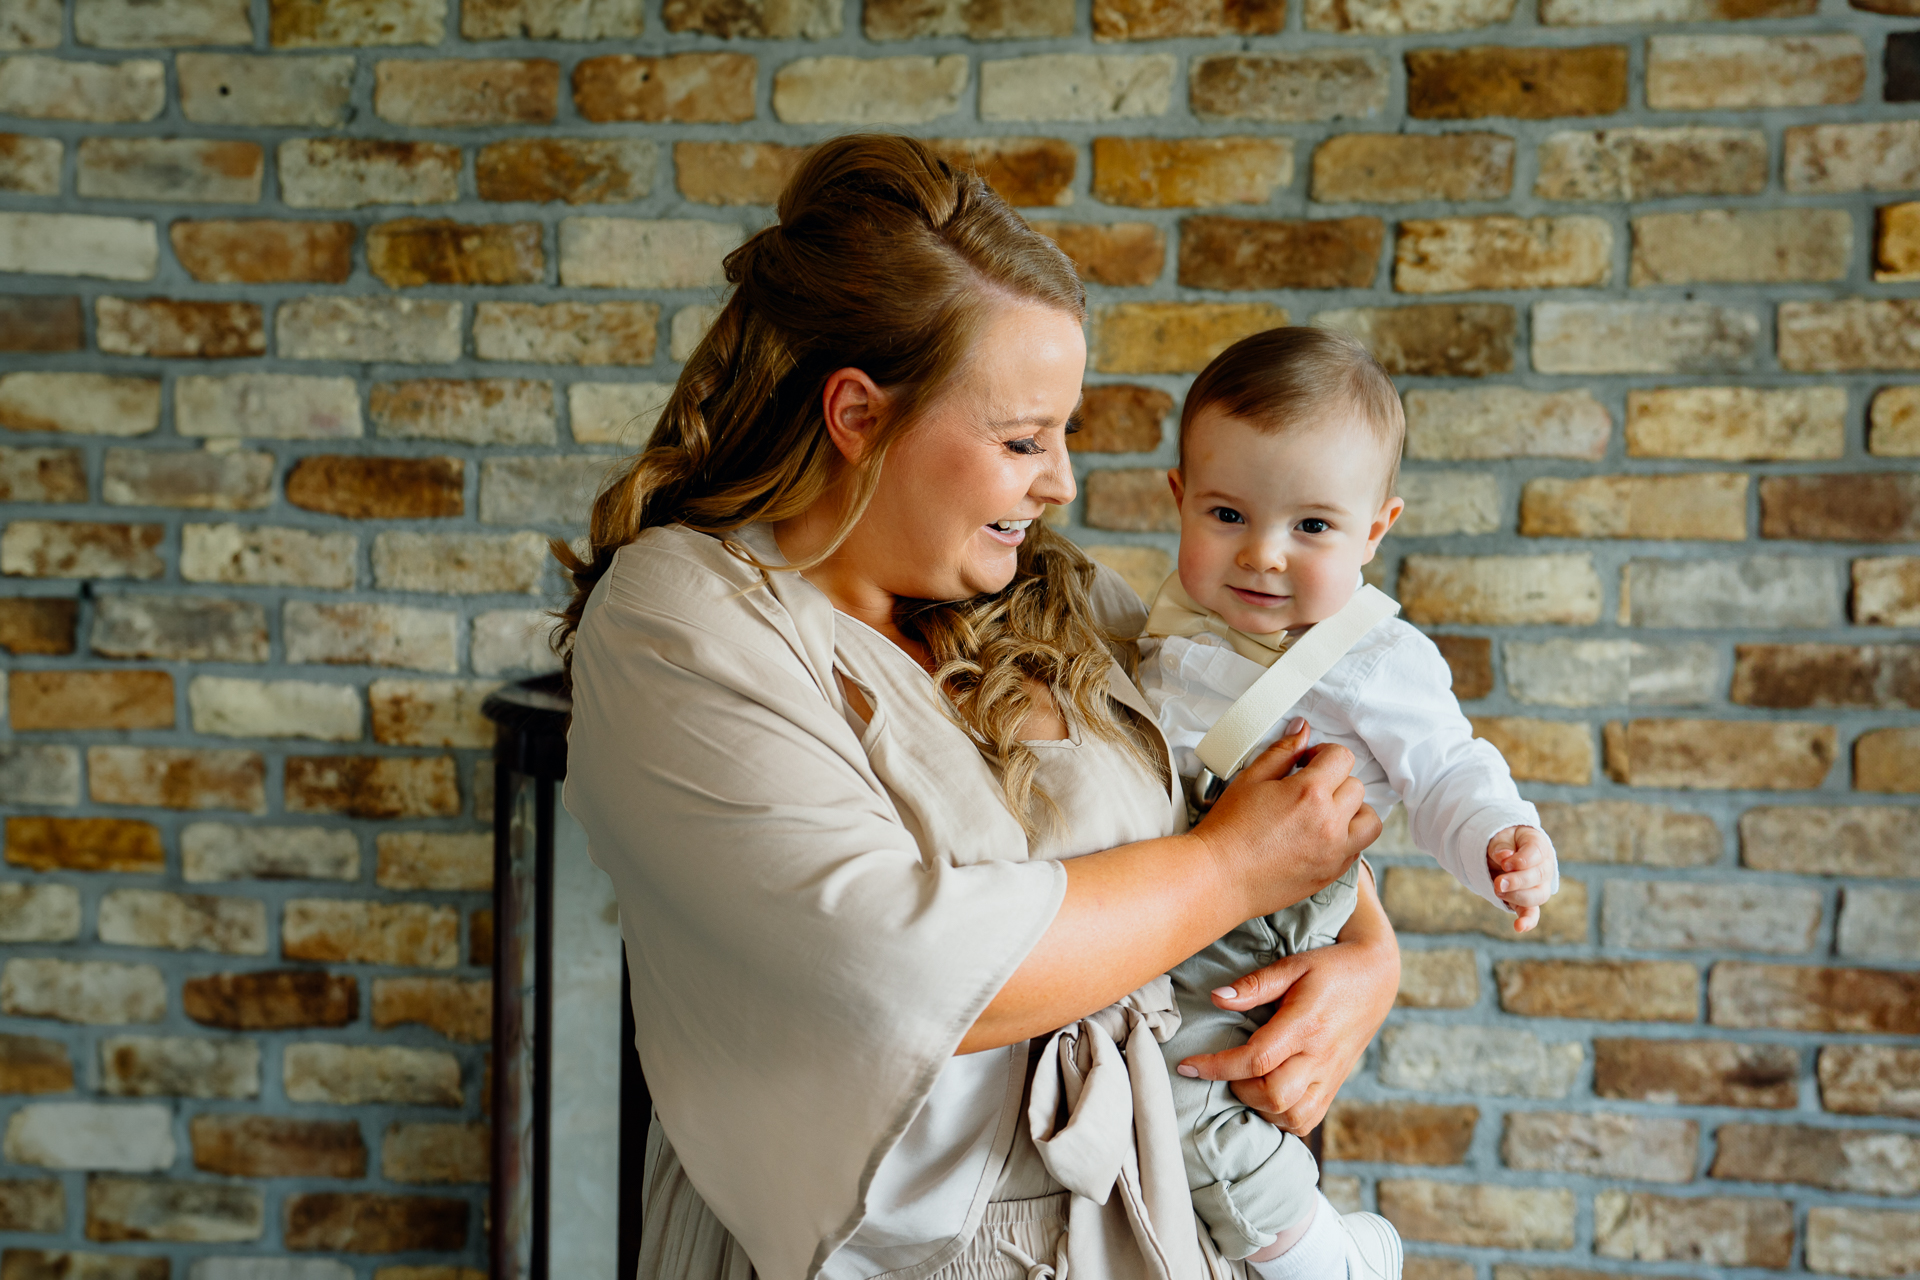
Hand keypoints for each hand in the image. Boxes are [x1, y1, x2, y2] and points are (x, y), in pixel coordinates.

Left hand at [1174, 866, 1398, 1133]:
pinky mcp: (1335, 1086)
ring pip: (1292, 1116)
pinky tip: (1265, 1099)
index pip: (1255, 1059)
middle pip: (1274, 1095)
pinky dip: (1281, 1118)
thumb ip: (1254, 985)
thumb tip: (1216, 999)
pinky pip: (1307, 1120)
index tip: (1187, 1067)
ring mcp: (1330, 1076)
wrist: (1377, 979)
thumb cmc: (1331, 968)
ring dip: (1259, 1108)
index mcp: (1305, 1025)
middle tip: (1224, 1070)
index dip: (1216, 1067)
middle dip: (1238, 1090)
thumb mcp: (1292, 965)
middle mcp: (1320, 1056)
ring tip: (1244, 1084)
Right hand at [1189, 720, 1381, 923]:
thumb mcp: (1250, 780)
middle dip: (1335, 780)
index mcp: (1309, 793)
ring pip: (1369, 820)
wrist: (1219, 878)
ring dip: (1353, 811)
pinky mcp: (1332, 873)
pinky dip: (1347, 838)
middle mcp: (1329, 823)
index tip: (1308, 763)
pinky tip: (1320, 836)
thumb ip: (1282, 752)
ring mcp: (1334, 851)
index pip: (1342, 757)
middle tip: (1309, 787)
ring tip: (1326, 813)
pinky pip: (1358, 849)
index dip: (1323, 754)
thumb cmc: (1228, 831)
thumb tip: (1302, 731)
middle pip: (1356, 786)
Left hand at [1487, 825, 1554, 932]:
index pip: (1537, 853)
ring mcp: (1539, 886)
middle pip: (1539, 876)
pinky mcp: (1528, 901)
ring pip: (1538, 895)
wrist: (1503, 851)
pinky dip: (1527, 921)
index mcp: (1539, 846)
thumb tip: (1504, 857)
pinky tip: (1519, 927)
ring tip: (1498, 892)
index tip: (1505, 863)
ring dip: (1518, 896)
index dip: (1522, 860)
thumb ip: (1501, 846)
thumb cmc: (1504, 842)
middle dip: (1518, 881)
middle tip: (1498, 883)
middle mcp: (1545, 867)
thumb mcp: (1501, 837)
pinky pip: (1532, 913)